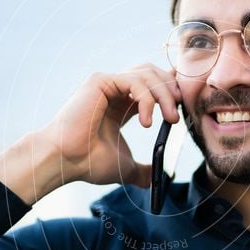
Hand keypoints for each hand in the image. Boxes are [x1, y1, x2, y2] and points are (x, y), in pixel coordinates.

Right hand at [45, 63, 180, 187]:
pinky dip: (146, 98)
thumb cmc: (88, 163)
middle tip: (176, 117)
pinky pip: (134, 80)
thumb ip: (143, 170)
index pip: (152, 84)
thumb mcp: (125, 167)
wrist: (66, 162)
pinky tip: (147, 121)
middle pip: (153, 73)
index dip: (170, 89)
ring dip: (164, 95)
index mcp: (121, 104)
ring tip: (169, 119)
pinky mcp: (100, 81)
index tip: (183, 106)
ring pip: (147, 73)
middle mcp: (114, 90)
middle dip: (171, 90)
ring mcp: (106, 82)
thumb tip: (158, 177)